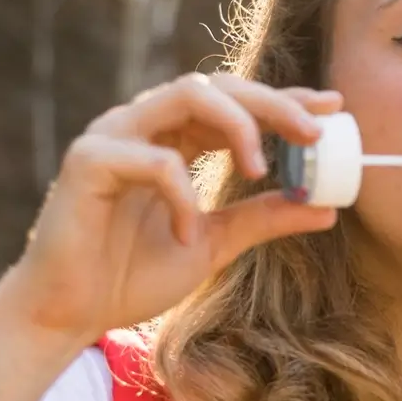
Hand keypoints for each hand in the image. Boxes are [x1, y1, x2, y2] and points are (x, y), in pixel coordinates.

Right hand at [0, 72, 340, 349]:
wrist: (69, 315)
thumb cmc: (131, 275)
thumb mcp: (214, 245)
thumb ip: (261, 219)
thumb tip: (326, 208)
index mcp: (173, 137)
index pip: (235, 100)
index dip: (284, 99)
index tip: (332, 107)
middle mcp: (143, 124)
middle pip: (216, 85)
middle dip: (272, 103)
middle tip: (314, 132)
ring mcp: (113, 135)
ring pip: (185, 94)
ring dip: (236, 125)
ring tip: (262, 169)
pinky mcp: (89, 159)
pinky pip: (153, 158)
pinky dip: (184, 192)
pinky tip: (188, 231)